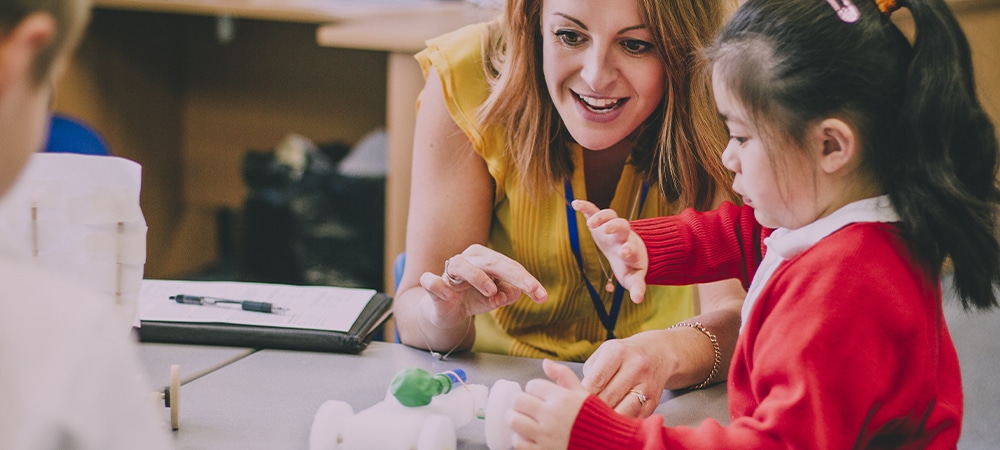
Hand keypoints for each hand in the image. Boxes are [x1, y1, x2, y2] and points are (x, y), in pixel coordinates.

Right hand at [418, 244, 547, 328]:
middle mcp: (468, 259)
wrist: (447, 313)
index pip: (510, 266)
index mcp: (485, 258)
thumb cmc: (473, 299)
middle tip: (532, 290)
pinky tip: (448, 294)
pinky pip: (432, 281)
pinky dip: (438, 285)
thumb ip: (506, 294)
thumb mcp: (494, 299)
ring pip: (461, 265)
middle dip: (515, 276)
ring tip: (492, 292)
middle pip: (492, 262)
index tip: (542, 297)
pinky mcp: (434, 286)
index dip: (527, 281)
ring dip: (478, 277)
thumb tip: (513, 292)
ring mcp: (448, 271)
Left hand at [508, 359, 587, 448]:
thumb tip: (546, 362)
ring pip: (514, 421)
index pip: (532, 385)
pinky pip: (518, 443)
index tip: (538, 395)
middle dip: (520, 402)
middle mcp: (552, 416)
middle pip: (518, 401)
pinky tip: (528, 436)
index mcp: (562, 398)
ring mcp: (546, 435)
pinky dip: (519, 439)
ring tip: (523, 420)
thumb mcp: (583, 394)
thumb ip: (564, 376)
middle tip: (526, 406)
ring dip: (515, 419)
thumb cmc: (596, 420)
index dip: (534, 389)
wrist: (607, 445)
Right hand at [571, 200, 648, 302]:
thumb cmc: (630, 265)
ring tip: (590, 223)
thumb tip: (638, 300)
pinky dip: (586, 207)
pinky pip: (594, 210)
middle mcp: (622, 236)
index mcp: (630, 250)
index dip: (628, 249)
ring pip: (611, 216)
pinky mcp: (601, 222)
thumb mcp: (633, 277)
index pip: (631, 247)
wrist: (629, 249)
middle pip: (623, 226)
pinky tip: (575, 204)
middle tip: (608, 231)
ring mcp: (612, 227)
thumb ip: (636, 287)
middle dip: (616, 227)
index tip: (625, 253)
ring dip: (601, 217)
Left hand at [580, 330, 671, 417]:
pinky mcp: (654, 400)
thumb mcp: (603, 354)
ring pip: (624, 410)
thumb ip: (588, 373)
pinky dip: (622, 421)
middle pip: (609, 397)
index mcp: (617, 353)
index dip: (581, 395)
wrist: (657, 353)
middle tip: (580, 414)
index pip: (596, 380)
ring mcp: (647, 385)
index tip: (572, 403)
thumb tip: (573, 394)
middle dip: (592, 408)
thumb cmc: (622, 356)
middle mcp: (635, 367)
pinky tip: (612, 422)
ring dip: (608, 418)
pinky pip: (635, 417)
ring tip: (597, 420)